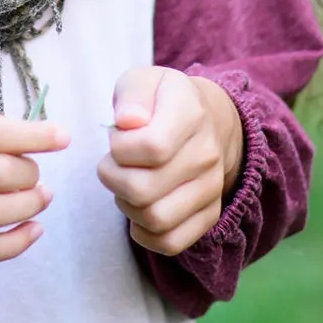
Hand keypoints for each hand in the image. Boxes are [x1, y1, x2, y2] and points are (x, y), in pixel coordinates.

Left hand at [96, 66, 243, 257]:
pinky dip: (145, 234)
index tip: (115, 139)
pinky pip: (172, 242)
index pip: (151, 147)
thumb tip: (128, 122)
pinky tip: (138, 211)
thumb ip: (132, 94)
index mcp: (191, 114)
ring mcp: (212, 188)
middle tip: (111, 165)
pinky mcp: (210, 214)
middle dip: (112, 179)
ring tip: (124, 185)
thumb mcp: (143, 80)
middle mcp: (207, 154)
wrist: (208, 120)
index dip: (119, 148)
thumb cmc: (163, 100)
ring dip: (126, 206)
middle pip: (145, 189)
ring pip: (156, 219)